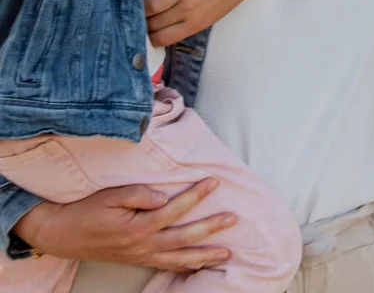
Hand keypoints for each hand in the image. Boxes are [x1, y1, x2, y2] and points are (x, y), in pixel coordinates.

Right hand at [14, 180, 235, 271]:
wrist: (65, 234)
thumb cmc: (88, 210)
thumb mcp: (111, 196)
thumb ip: (139, 194)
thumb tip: (164, 196)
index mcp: (139, 226)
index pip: (175, 208)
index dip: (197, 195)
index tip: (215, 181)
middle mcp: (145, 245)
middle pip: (185, 237)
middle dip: (211, 228)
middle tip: (233, 218)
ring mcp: (142, 256)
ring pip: (180, 258)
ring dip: (205, 254)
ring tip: (228, 252)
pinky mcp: (138, 260)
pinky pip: (167, 266)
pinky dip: (186, 267)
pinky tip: (199, 264)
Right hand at [146, 0, 252, 46]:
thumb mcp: (208, 19)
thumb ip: (187, 25)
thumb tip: (164, 29)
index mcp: (194, 25)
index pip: (161, 39)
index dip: (149, 38)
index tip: (146, 34)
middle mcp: (186, 11)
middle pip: (153, 23)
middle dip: (143, 23)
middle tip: (141, 19)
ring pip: (151, 5)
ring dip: (143, 7)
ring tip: (143, 5)